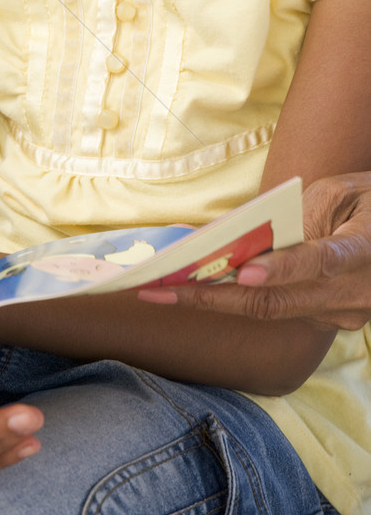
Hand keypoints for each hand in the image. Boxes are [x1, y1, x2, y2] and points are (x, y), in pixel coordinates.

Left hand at [139, 174, 370, 330]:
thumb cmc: (363, 202)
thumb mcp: (337, 193)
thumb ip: (294, 216)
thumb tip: (236, 233)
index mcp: (363, 250)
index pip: (321, 261)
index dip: (283, 268)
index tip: (244, 273)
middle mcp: (354, 293)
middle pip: (278, 302)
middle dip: (215, 297)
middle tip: (165, 289)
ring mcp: (342, 315)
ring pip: (271, 313)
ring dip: (214, 302)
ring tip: (164, 290)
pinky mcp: (329, 321)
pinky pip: (277, 311)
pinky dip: (234, 300)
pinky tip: (193, 289)